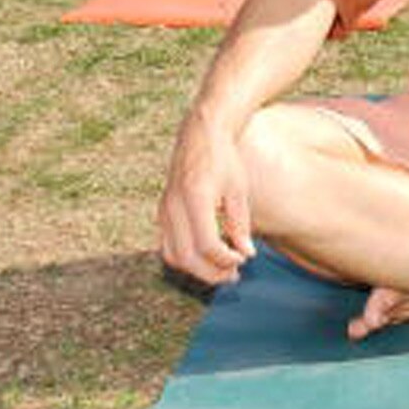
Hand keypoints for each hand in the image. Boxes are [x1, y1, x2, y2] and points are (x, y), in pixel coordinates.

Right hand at [159, 112, 255, 285]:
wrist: (202, 132)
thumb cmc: (225, 158)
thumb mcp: (238, 188)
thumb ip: (240, 223)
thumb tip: (246, 254)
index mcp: (196, 196)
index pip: (206, 243)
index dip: (224, 259)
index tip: (243, 260)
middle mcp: (174, 205)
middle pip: (186, 256)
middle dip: (211, 272)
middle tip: (234, 275)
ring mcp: (164, 209)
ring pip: (172, 255)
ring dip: (196, 270)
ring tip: (221, 271)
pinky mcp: (162, 211)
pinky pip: (167, 245)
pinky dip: (184, 258)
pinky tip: (205, 257)